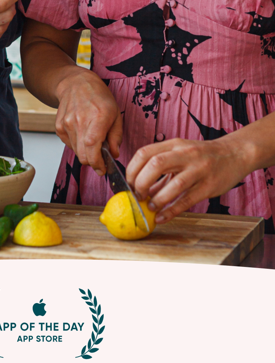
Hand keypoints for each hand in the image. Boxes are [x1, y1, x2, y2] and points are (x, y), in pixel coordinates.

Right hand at [55, 68, 122, 174]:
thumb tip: (114, 154)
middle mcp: (80, 121)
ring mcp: (67, 124)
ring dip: (85, 152)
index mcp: (97, 118)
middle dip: (93, 162)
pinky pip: (69, 144)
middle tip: (100, 159)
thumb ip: (116, 136)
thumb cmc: (98, 96)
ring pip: (76, 152)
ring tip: (92, 140)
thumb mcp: (115, 113)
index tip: (103, 169)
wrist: (76, 83)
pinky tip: (82, 133)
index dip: (98, 163)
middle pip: (83, 156)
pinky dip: (77, 145)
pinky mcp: (59, 127)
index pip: (93, 149)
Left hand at [126, 135, 251, 223]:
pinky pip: (188, 200)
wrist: (234, 154)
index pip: (144, 153)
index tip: (129, 184)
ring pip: (174, 184)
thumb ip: (160, 172)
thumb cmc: (202, 156)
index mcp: (174, 144)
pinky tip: (162, 217)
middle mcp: (185, 154)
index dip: (132, 170)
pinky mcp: (209, 185)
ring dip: (158, 199)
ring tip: (150, 208)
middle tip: (138, 196)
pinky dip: (172, 211)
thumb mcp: (180, 156)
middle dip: (141, 183)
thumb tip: (139, 191)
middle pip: (155, 165)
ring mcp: (199, 169)